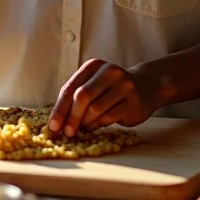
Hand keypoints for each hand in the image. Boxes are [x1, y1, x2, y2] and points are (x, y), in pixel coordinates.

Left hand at [48, 59, 163, 136]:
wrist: (146, 86)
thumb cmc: (112, 88)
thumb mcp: (94, 84)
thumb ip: (77, 97)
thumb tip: (57, 122)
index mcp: (94, 66)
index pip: (71, 87)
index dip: (60, 108)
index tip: (52, 126)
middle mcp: (109, 72)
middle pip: (82, 96)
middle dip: (71, 118)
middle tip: (66, 133)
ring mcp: (123, 86)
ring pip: (96, 109)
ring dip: (85, 123)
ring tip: (82, 129)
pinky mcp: (133, 102)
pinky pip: (109, 117)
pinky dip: (98, 125)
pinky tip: (94, 127)